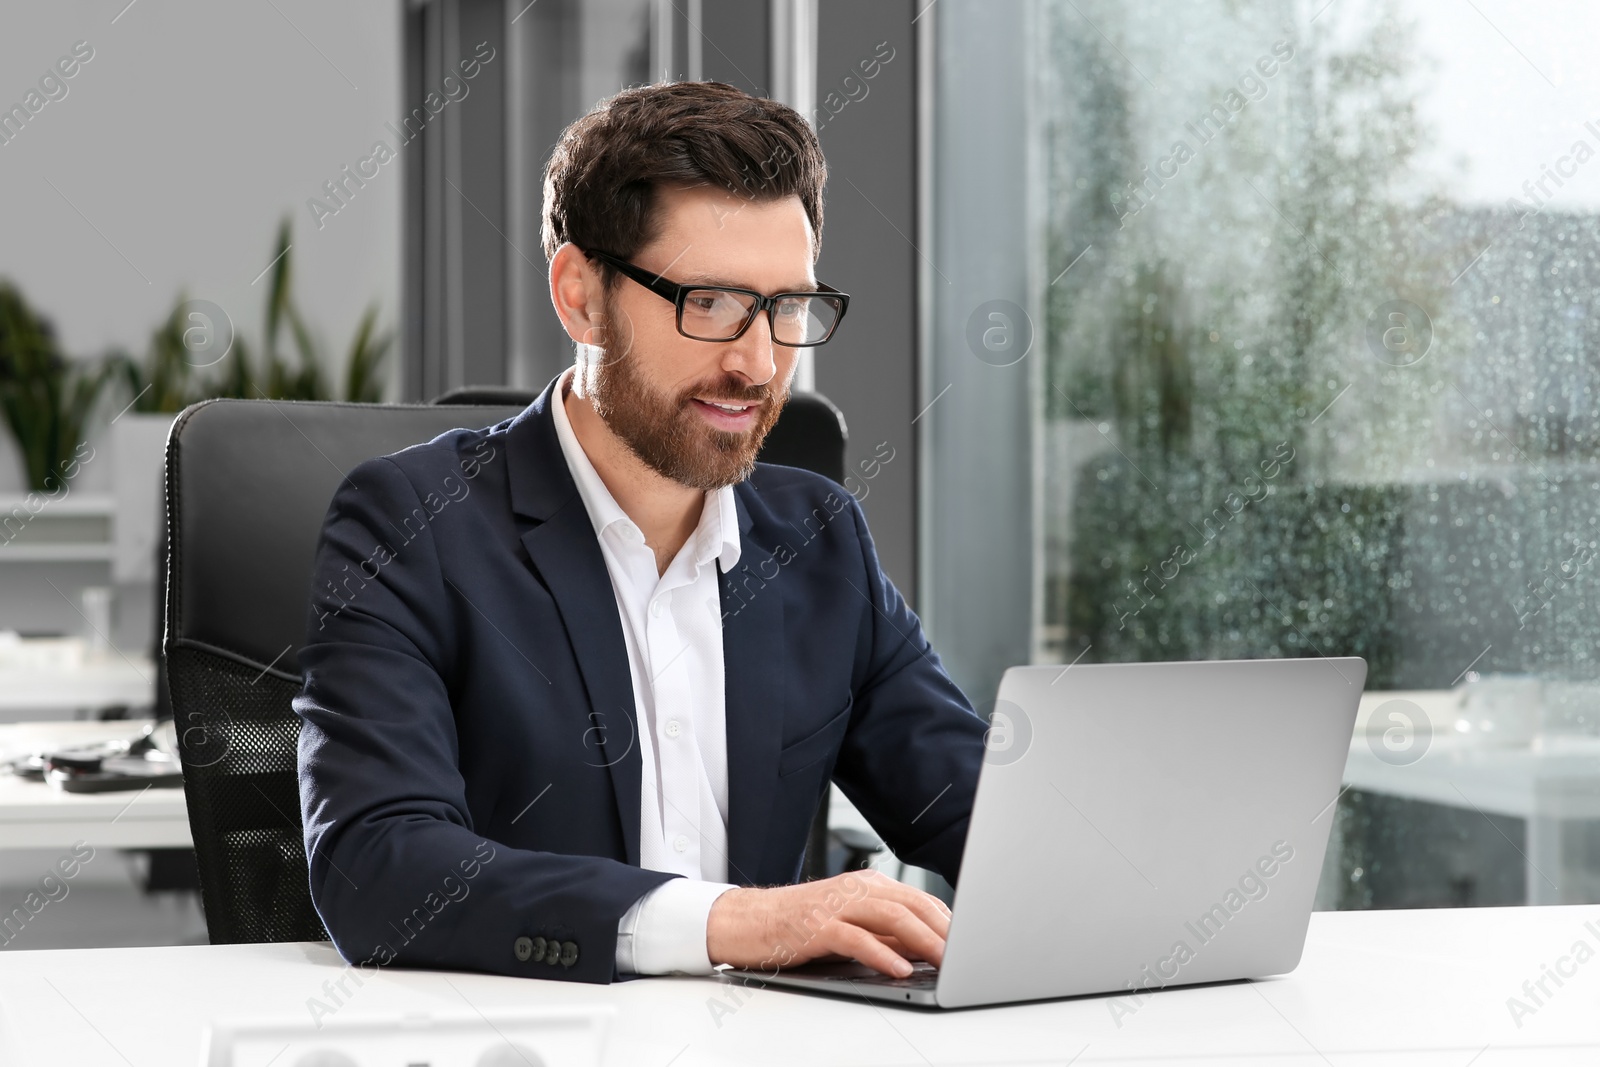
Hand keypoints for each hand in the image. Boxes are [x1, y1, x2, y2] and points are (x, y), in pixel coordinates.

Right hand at [705, 869, 951, 976]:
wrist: (749, 921)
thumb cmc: (800, 926)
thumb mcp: (851, 926)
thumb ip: (885, 934)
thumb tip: (926, 951)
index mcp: (868, 885)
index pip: (919, 900)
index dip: (948, 921)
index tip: (971, 942)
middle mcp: (856, 889)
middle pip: (911, 905)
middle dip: (944, 931)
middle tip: (968, 954)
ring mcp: (836, 905)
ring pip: (890, 916)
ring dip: (922, 940)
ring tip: (944, 961)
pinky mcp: (817, 925)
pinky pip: (856, 937)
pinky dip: (881, 953)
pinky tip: (899, 968)